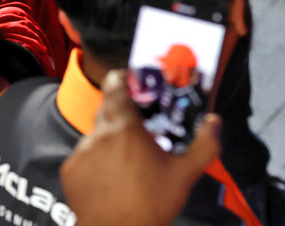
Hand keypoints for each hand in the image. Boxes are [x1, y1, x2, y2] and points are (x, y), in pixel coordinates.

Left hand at [61, 70, 220, 225]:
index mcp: (125, 128)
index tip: (134, 82)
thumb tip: (214, 121)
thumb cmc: (150, 205)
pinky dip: (96, 159)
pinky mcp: (70, 171)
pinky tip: (112, 176)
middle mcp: (98, 134)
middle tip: (140, 126)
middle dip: (123, 113)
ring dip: (110, 139)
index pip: (116, 86)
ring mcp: (81, 153)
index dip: (123, 79)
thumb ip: (204, 145)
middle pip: (107, 109)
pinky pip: (84, 155)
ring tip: (128, 159)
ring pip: (97, 134)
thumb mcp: (184, 175)